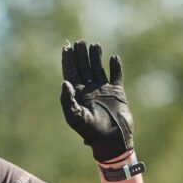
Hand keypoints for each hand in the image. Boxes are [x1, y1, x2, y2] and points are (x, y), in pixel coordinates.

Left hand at [60, 41, 133, 161]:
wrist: (112, 139)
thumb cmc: (91, 131)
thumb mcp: (75, 117)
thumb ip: (68, 100)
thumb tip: (65, 82)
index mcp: (77, 95)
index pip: (71, 73)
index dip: (68, 60)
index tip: (66, 47)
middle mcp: (89, 90)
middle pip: (83, 68)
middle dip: (81, 55)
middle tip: (80, 42)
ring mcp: (103, 90)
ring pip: (98, 68)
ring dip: (96, 57)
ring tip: (94, 45)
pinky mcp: (117, 92)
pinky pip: (116, 75)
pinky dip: (115, 67)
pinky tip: (113, 58)